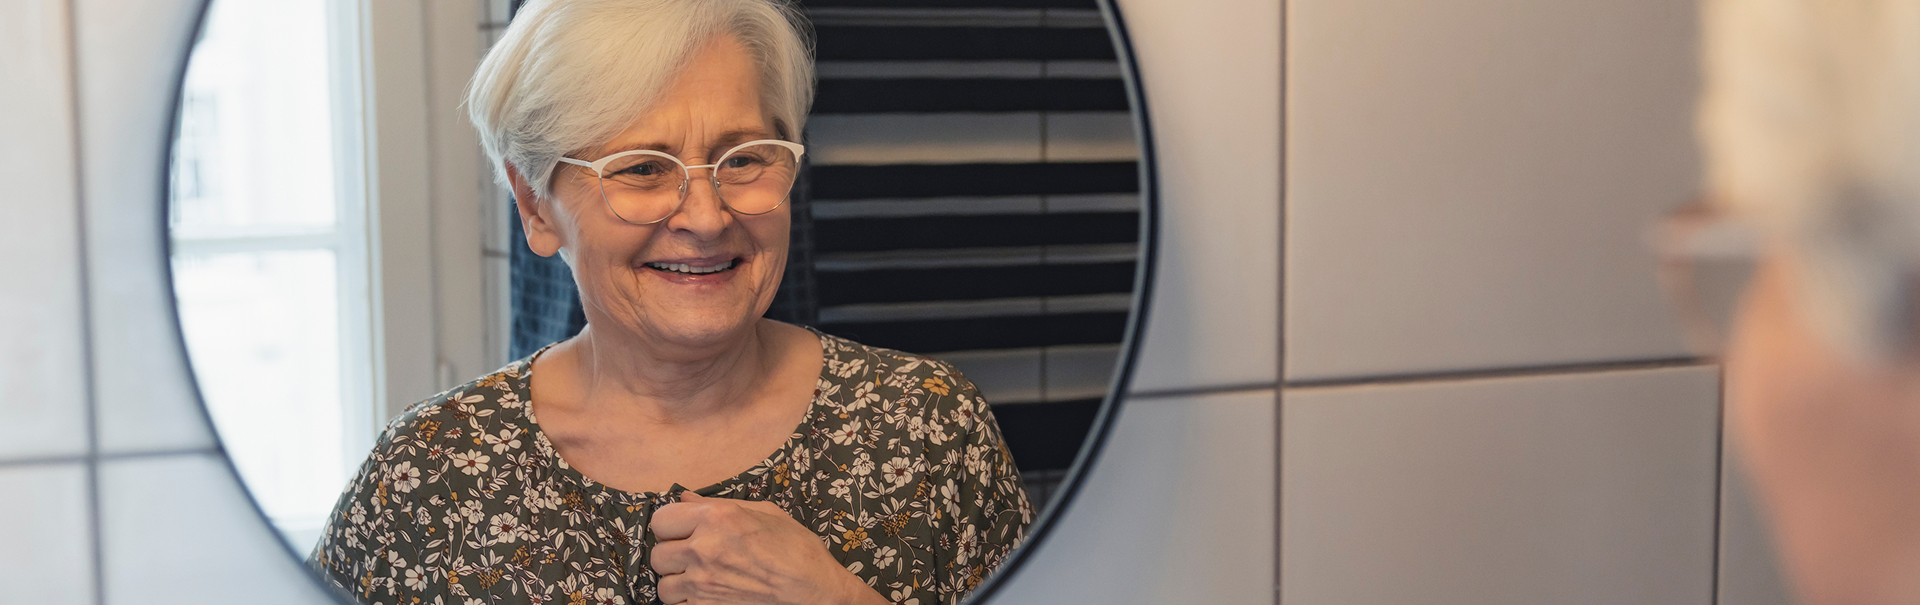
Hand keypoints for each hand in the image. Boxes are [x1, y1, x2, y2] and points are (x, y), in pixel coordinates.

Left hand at [650, 492, 887, 604]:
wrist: (814, 591)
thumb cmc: (796, 549)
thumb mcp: (764, 513)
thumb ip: (719, 504)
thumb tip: (686, 497)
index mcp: (716, 518)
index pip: (661, 520)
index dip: (671, 524)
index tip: (682, 529)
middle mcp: (704, 549)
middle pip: (658, 554)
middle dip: (673, 553)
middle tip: (693, 554)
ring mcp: (703, 584)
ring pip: (663, 585)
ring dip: (677, 581)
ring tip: (699, 577)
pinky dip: (686, 601)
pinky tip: (705, 593)